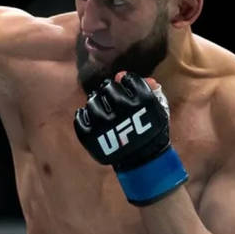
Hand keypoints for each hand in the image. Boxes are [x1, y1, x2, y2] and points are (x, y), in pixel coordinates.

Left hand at [73, 71, 187, 205]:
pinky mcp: (91, 136)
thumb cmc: (148, 129)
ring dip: (96, 102)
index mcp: (144, 101)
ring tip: (103, 109)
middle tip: (112, 99)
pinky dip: (83, 116)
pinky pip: (80, 118)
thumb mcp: (154, 108)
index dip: (127, 83)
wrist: (143, 160)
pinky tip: (90, 118)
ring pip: (92, 101)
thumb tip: (120, 74)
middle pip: (108, 87)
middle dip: (110, 91)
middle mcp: (124, 110)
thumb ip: (143, 87)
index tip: (128, 91)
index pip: (128, 79)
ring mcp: (106, 124)